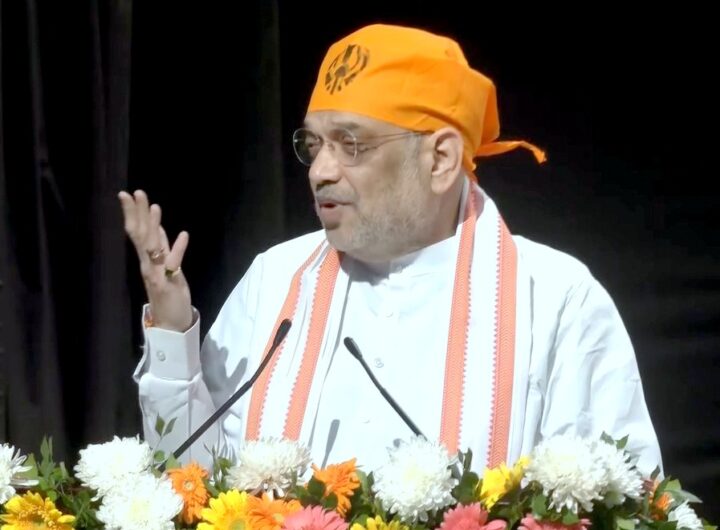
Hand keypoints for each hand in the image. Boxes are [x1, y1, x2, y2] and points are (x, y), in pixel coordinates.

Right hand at [118, 190, 193, 330]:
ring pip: (152, 247)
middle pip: (140, 235)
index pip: (137, 232)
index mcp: (147, 260)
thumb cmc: (169, 295)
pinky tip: (183, 234)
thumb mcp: (166, 266)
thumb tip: (157, 226)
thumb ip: (161, 247)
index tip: (129, 194)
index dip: (133, 213)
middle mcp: (148, 265)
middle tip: (136, 192)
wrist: (172, 325)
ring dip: (154, 226)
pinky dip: (177, 249)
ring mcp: (157, 275)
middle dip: (138, 213)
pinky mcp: (168, 284)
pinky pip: (173, 264)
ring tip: (155, 207)